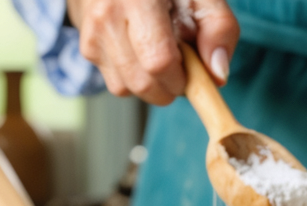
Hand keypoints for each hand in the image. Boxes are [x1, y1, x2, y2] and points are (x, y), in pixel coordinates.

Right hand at [68, 0, 239, 104]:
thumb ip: (219, 28)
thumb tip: (217, 74)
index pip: (159, 61)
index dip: (181, 78)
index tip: (193, 70)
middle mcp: (108, 15)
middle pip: (142, 83)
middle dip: (169, 87)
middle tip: (181, 66)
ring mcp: (93, 33)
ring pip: (127, 89)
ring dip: (152, 85)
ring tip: (161, 53)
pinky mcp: (87, 47)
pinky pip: (116, 84)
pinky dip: (135, 78)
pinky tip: (143, 52)